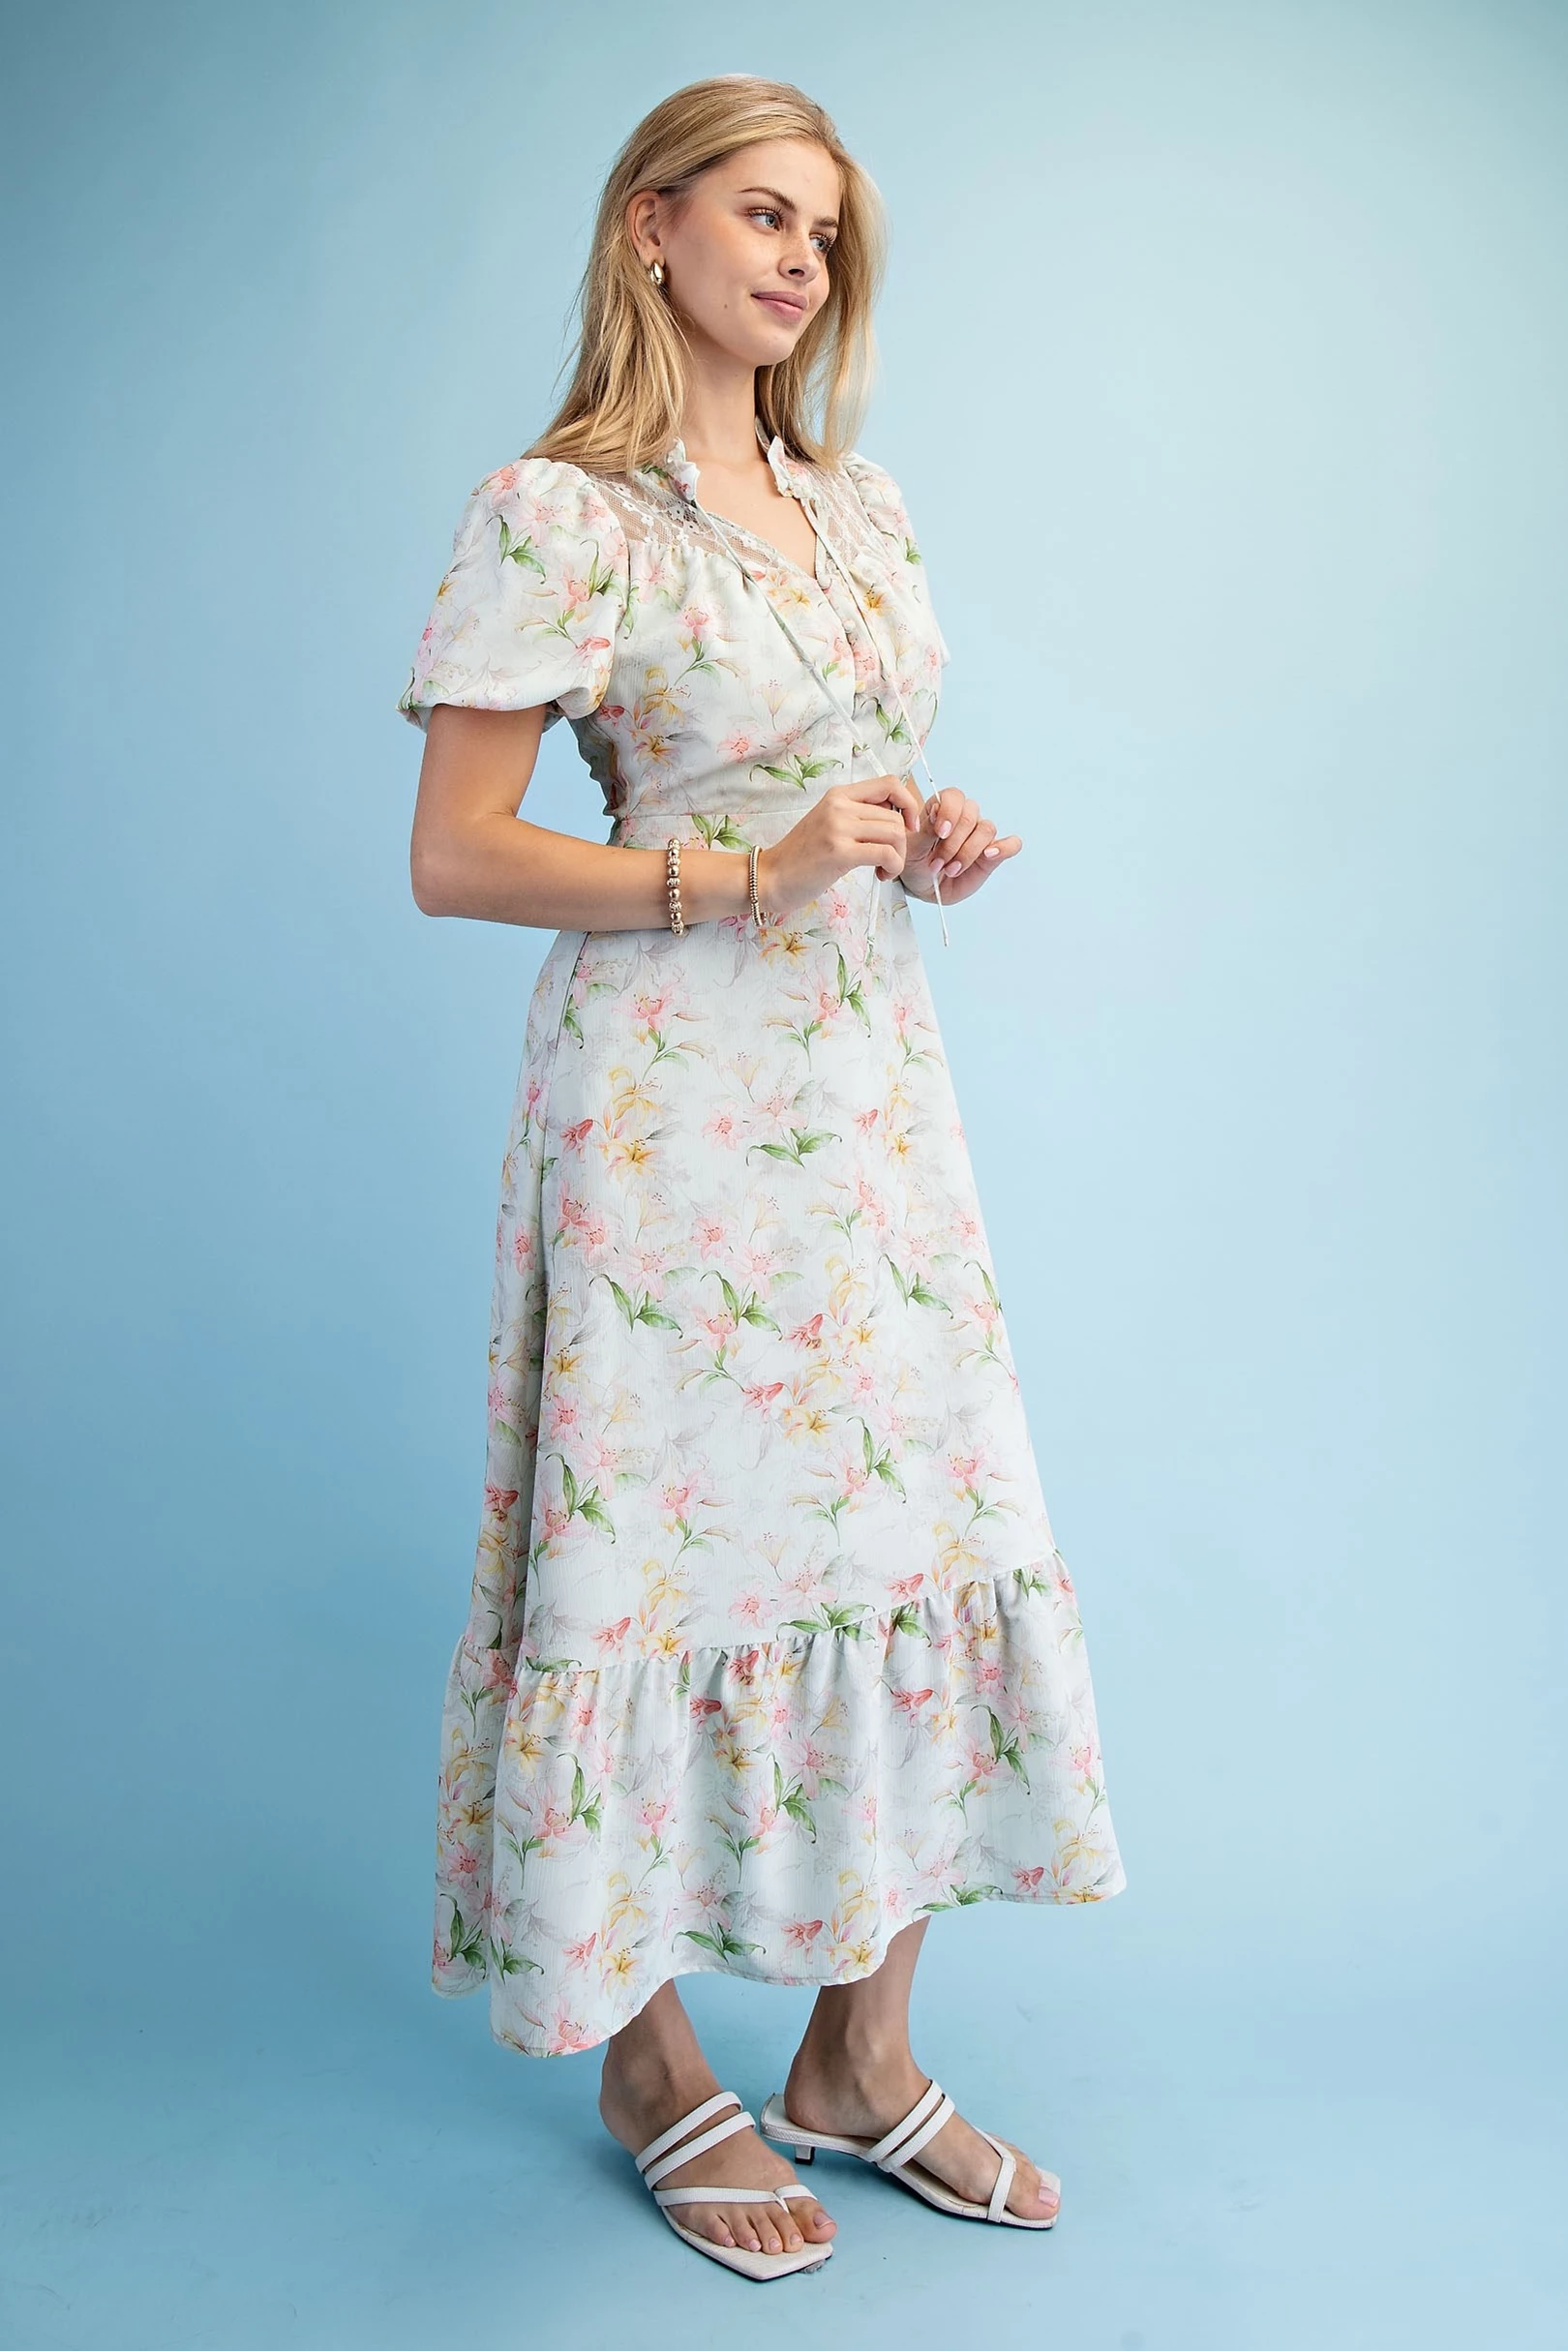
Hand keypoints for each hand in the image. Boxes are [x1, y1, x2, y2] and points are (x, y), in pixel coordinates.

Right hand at [756, 773, 925, 919]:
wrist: (769, 877)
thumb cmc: (801, 857)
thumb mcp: (828, 823)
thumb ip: (857, 815)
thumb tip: (894, 817)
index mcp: (838, 795)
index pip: (889, 783)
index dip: (908, 803)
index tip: (907, 826)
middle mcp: (839, 805)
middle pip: (895, 816)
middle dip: (901, 843)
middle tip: (888, 861)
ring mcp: (838, 827)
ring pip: (895, 834)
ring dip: (898, 857)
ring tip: (883, 870)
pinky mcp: (840, 852)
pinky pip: (886, 854)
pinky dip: (893, 867)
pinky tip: (881, 875)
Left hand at [898, 788, 1021, 904]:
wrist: (923, 886)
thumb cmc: (915, 863)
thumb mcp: (913, 848)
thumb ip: (926, 830)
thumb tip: (938, 810)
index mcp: (943, 808)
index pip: (954, 796)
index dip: (950, 812)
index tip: (940, 833)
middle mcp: (964, 818)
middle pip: (971, 815)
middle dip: (953, 843)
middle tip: (937, 864)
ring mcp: (980, 836)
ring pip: (986, 830)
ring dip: (968, 852)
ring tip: (951, 870)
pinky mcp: (993, 854)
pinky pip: (1011, 844)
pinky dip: (1005, 848)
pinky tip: (989, 856)